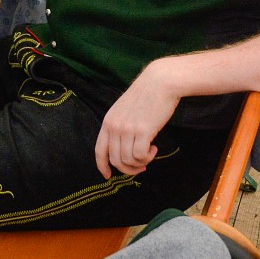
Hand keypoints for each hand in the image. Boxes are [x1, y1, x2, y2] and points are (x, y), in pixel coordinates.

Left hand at [94, 60, 181, 178]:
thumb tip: (124, 150)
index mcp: (108, 122)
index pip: (99, 150)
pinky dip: (147, 157)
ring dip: (141, 163)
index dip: (102, 166)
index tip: (108, 176)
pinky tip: (154, 148)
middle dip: (128, 169)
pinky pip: (140, 156)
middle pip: (115, 160)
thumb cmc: (146, 96)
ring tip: (150, 153)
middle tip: (141, 167)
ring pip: (128, 160)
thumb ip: (121, 127)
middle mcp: (114, 127)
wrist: (160, 82)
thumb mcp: (124, 110)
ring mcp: (127, 129)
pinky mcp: (142, 131)